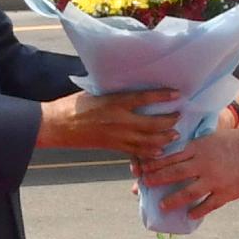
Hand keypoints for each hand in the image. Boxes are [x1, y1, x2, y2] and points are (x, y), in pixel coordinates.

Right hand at [37, 89, 178, 157]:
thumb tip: (129, 86)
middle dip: (169, 121)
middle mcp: (119, 120)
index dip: (162, 96)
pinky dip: (149, 152)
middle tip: (179, 116)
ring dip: (164, 138)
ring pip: (148, 140)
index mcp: (115, 102)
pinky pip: (136, 152)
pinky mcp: (113, 147)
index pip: (144, 98)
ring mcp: (117, 136)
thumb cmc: (74, 105)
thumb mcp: (96, 92)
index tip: (177, 94)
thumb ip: (114, 92)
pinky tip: (159, 151)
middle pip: (152, 123)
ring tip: (174, 134)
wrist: (59, 125)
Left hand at [141, 126, 238, 219]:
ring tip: (162, 206)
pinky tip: (190, 216)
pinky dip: (198, 211)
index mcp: (200, 147)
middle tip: (143, 185)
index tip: (144, 168)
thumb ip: (203, 145)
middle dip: (157, 179)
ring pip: (187, 192)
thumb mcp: (219, 136)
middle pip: (174, 173)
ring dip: (173, 200)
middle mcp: (203, 164)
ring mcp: (214, 180)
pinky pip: (208, 205)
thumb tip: (189, 151)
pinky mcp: (226, 193)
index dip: (156, 164)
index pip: (172, 156)